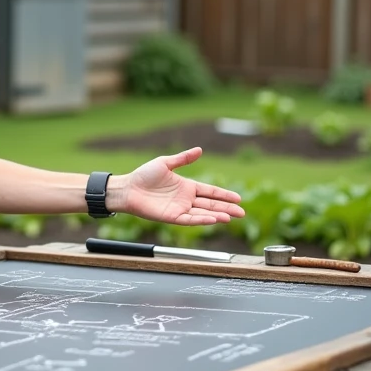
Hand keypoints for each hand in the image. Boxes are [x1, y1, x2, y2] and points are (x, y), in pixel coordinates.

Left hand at [111, 147, 243, 225]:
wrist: (128, 188)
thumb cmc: (144, 176)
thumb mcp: (165, 163)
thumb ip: (183, 159)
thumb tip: (199, 150)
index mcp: (186, 186)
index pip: (210, 191)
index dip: (224, 195)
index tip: (238, 198)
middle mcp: (185, 199)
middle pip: (211, 204)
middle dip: (227, 208)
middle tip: (242, 212)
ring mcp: (179, 209)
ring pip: (203, 213)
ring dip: (217, 215)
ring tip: (231, 217)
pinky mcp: (171, 217)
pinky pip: (189, 220)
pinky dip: (201, 220)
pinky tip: (213, 219)